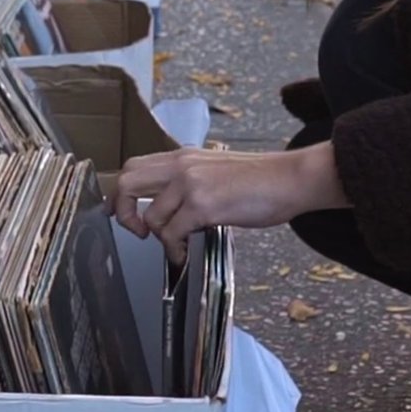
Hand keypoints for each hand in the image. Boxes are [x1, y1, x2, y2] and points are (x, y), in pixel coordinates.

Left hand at [112, 144, 347, 262]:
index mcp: (183, 156)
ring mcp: (191, 184)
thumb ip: (191, 182)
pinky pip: (171, 234)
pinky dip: (174, 250)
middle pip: (127, 182)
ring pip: (150, 216)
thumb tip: (172, 209)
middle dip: (122, 212)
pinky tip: (185, 254)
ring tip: (177, 245)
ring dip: (159, 238)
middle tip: (136, 231)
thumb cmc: (261, 178)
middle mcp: (181, 166)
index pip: (134, 166)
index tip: (123, 213)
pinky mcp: (203, 205)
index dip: (121, 193)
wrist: (289, 178)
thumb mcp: (216, 170)